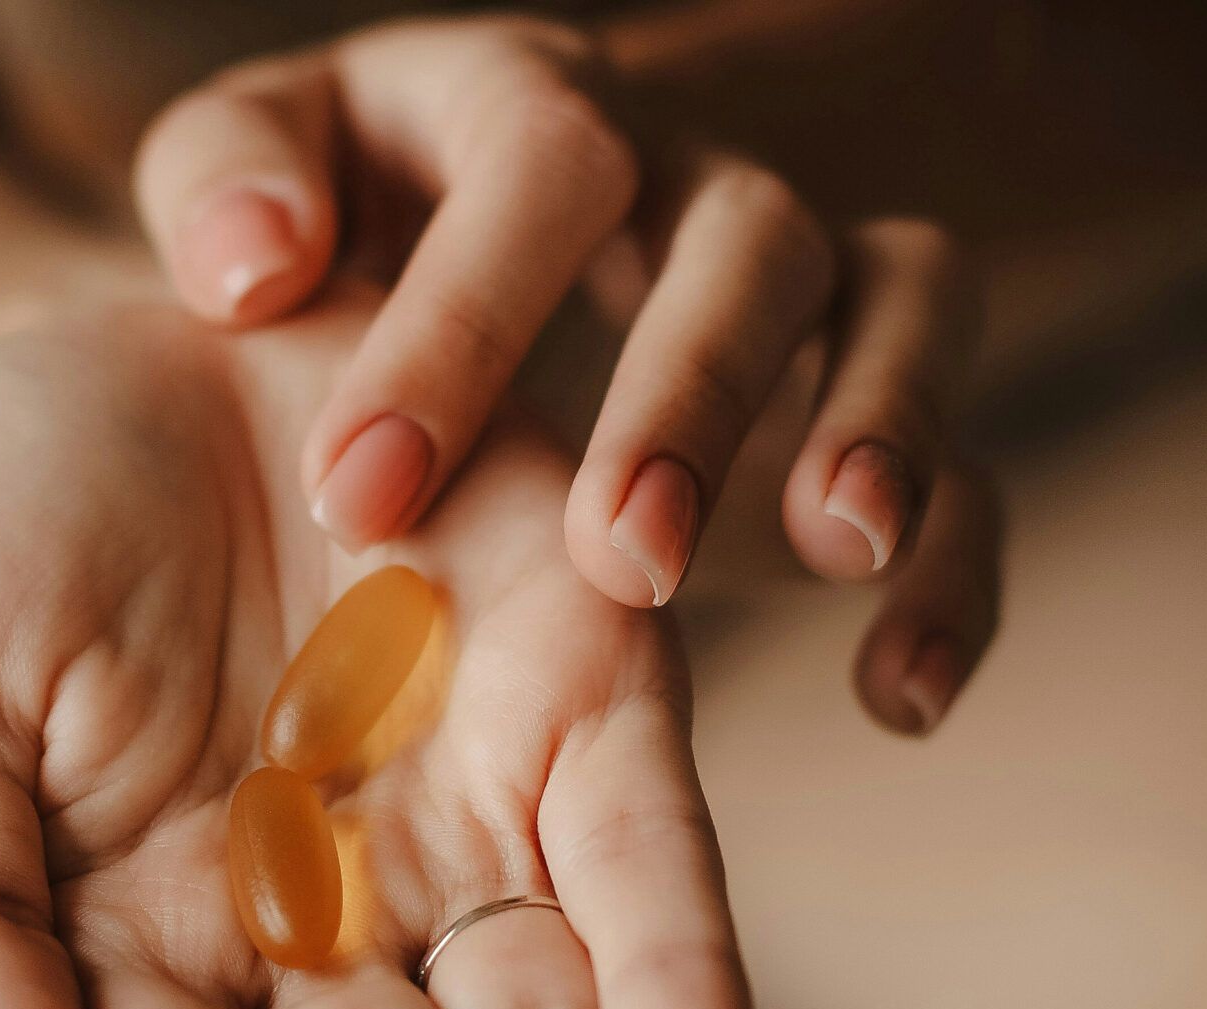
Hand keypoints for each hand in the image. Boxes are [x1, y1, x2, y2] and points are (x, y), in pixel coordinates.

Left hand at [132, 15, 999, 731]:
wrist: (519, 206)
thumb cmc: (370, 208)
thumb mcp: (283, 161)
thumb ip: (231, 184)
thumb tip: (255, 268)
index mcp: (537, 113)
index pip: (537, 165)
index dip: (462, 321)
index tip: (360, 497)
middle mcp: (697, 181)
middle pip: (749, 237)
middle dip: (695, 393)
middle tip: (619, 555)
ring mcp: (814, 284)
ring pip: (911, 303)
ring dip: (888, 424)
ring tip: (841, 553)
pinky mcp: (874, 401)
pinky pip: (976, 468)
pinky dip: (956, 577)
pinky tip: (897, 697)